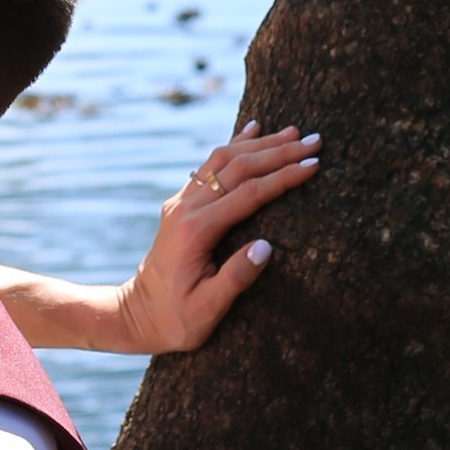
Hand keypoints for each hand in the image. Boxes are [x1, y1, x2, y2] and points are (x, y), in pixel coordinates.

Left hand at [113, 122, 318, 355]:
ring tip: (293, 131)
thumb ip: (236, 278)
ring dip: (259, 143)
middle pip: (238, 168)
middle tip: (314, 139)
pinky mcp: (181, 205)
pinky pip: (210, 166)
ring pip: (223, 160)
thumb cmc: (175, 319)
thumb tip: (267, 247)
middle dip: (278, 152)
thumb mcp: (207, 309)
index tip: (313, 165)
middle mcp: (186, 208)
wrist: (136, 315)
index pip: (248, 194)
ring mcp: (180, 203)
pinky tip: (252, 130)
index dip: (283, 178)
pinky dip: (234, 146)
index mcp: (196, 230)